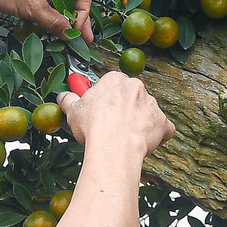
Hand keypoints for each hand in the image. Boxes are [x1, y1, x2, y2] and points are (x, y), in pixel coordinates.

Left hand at [0, 0, 92, 41]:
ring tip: (63, 30)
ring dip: (62, 13)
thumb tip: (68, 33)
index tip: (75, 31)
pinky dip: (50, 6)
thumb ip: (54, 23)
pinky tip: (46, 18)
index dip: (83, 15)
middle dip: (76, 17)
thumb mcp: (34, 9)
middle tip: (79, 37)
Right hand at [58, 73, 173, 160]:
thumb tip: (63, 96)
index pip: (113, 85)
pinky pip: (163, 128)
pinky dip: (157, 134)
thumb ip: (68, 99)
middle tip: (112, 126)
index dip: (106, 100)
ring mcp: (152, 104)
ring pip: (147, 112)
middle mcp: (137, 87)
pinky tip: (145, 143)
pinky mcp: (162, 122)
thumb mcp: (72, 110)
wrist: (114, 146)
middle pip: (131, 97)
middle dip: (124, 110)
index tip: (100, 111)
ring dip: (139, 122)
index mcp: (116, 80)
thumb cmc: (93, 126)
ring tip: (125, 138)